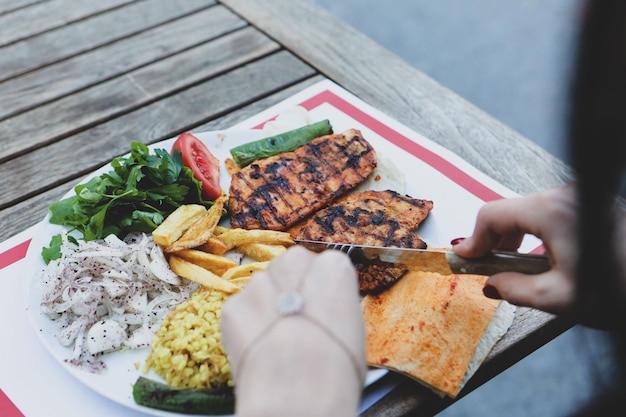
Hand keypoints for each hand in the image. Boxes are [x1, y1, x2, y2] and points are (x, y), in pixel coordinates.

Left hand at [220, 245, 365, 416]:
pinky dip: (245, 327)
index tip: (318, 309)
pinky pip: (240, 310)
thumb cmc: (336, 368)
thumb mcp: (351, 326)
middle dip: (289, 289)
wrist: (298, 397)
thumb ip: (333, 303)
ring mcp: (258, 283)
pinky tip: (258, 350)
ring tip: (276, 342)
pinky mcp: (232, 306)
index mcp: (331, 265)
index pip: (323, 265)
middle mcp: (293, 264)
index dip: (319, 291)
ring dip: (266, 307)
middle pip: (289, 267)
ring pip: (262, 288)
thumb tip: (321, 308)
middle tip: (295, 322)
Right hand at [452, 184, 578, 315]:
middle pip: (510, 212)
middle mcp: (567, 196)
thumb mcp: (560, 297)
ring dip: (515, 238)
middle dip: (494, 241)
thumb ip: (515, 290)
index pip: (492, 215)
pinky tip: (538, 257)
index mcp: (553, 211)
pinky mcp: (591, 205)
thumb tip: (493, 285)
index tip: (465, 257)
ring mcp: (580, 198)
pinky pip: (550, 213)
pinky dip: (536, 233)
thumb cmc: (622, 286)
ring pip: (530, 212)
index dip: (473, 239)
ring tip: (513, 266)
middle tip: (486, 267)